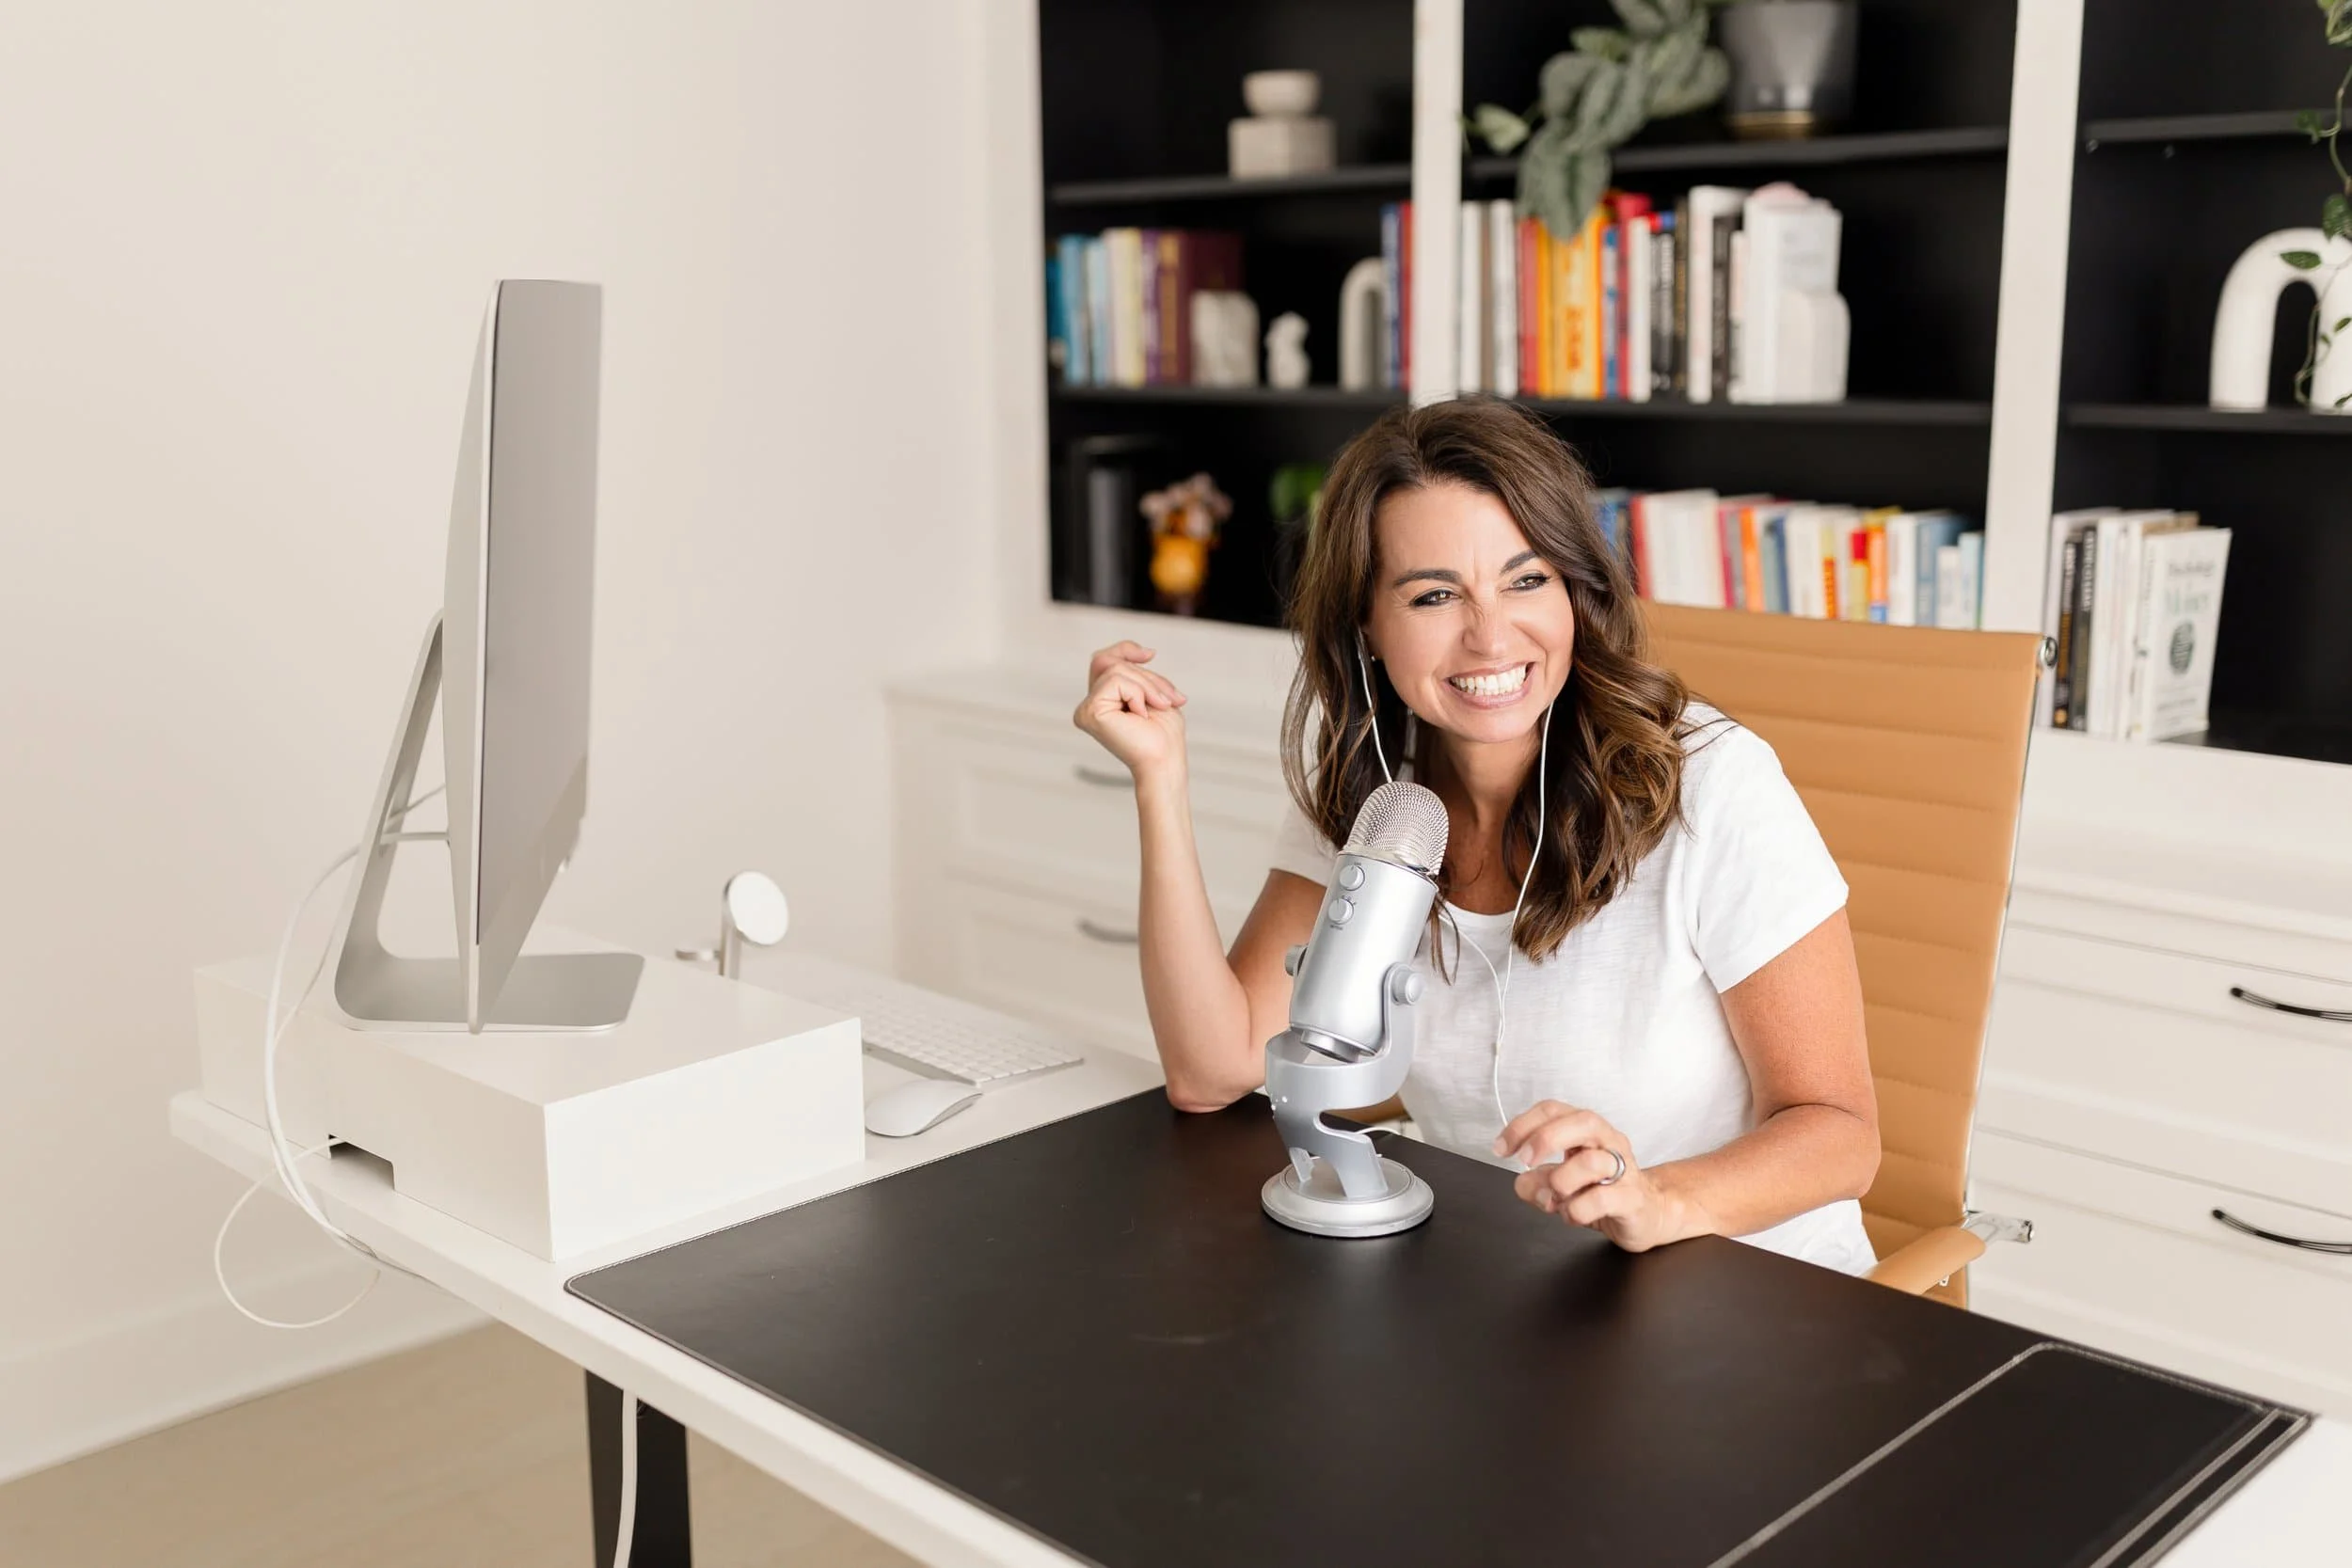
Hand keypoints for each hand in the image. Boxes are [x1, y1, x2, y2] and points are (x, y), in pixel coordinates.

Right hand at [1072, 641, 1188, 786]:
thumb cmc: (1163, 734)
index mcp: (1101, 701)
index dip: (1125, 649)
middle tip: (1167, 700)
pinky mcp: (1089, 712)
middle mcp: (1088, 705)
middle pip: (1111, 662)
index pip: (1104, 660)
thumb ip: (1140, 673)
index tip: (1150, 654)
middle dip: (1145, 675)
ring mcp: (1086, 709)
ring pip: (1116, 669)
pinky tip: (1141, 716)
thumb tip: (1145, 651)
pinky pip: (1116, 680)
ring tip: (1158, 707)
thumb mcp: (1155, 692)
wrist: (1165, 760)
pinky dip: (1138, 693)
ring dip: (1147, 686)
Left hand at [1494, 1101, 1696, 1253]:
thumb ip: (1536, 1181)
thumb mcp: (1559, 1184)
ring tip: (1555, 1199)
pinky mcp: (1632, 1198)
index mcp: (1587, 1131)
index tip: (1502, 1148)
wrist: (1647, 1214)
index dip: (1523, 1125)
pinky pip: (1601, 1199)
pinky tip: (1572, 1215)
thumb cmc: (1601, 1192)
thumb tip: (1523, 1182)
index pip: (1554, 1111)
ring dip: (1561, 1182)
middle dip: (1546, 1138)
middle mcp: (1608, 1142)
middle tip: (1526, 1161)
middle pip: (1583, 1121)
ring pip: (1592, 1162)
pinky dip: (1576, 1210)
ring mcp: (1625, 1169)